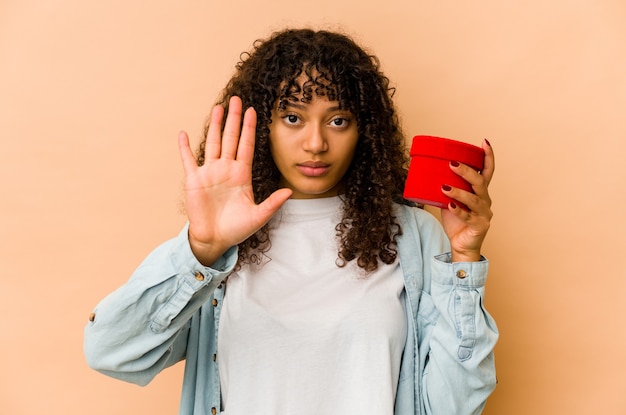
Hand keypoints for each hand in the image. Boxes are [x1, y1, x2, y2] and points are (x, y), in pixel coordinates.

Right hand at [178, 96, 292, 264]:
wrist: (215, 240)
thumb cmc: (237, 229)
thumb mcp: (258, 216)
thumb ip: (273, 203)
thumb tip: (289, 192)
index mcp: (242, 175)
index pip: (246, 146)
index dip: (249, 129)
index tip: (253, 111)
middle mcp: (226, 169)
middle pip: (231, 138)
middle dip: (234, 119)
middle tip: (237, 99)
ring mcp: (209, 173)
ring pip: (213, 143)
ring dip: (215, 126)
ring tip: (218, 107)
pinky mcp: (194, 180)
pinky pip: (188, 160)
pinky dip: (185, 147)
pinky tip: (184, 133)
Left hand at [440, 140, 494, 261]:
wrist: (462, 246)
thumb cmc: (457, 222)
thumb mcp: (451, 201)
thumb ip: (446, 189)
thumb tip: (427, 174)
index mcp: (481, 192)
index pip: (488, 171)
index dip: (488, 156)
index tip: (484, 142)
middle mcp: (485, 201)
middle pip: (480, 182)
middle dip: (466, 171)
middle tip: (452, 163)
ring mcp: (484, 214)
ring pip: (474, 199)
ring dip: (459, 192)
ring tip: (445, 187)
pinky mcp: (479, 226)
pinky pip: (468, 216)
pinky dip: (459, 210)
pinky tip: (450, 205)